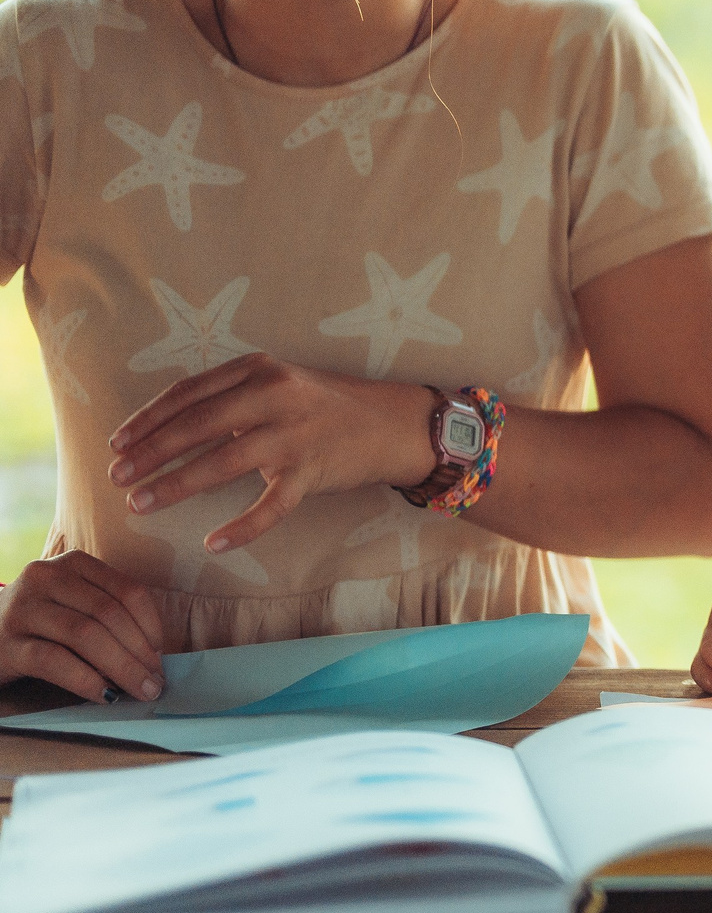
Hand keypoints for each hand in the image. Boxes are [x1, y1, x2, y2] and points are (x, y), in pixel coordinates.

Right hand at [0, 551, 166, 701]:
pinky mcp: (6, 644)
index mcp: (73, 564)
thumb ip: (108, 616)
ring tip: (139, 690)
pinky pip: (54, 661)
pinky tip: (104, 695)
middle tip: (155, 681)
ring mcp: (23, 609)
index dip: (152, 625)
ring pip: (85, 634)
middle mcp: (46, 577)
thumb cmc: (41, 625)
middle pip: (109, 613)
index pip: (128, 590)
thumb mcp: (74, 606)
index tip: (161, 654)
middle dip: (140, 652)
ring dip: (121, 667)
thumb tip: (154, 655)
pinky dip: (86, 680)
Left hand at [109, 355, 437, 553]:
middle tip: (116, 477)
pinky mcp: (313, 471)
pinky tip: (214, 542)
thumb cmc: (326, 405)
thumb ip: (232, 393)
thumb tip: (167, 424)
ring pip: (223, 462)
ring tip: (140, 503)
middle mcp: (276, 396)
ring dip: (175, 485)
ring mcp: (296, 434)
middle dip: (150, 453)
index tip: (118, 443)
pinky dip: (242, 526)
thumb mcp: (280, 381)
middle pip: (197, 425)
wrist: (393, 423)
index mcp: (260, 369)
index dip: (148, 419)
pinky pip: (271, 505)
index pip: (190, 393)